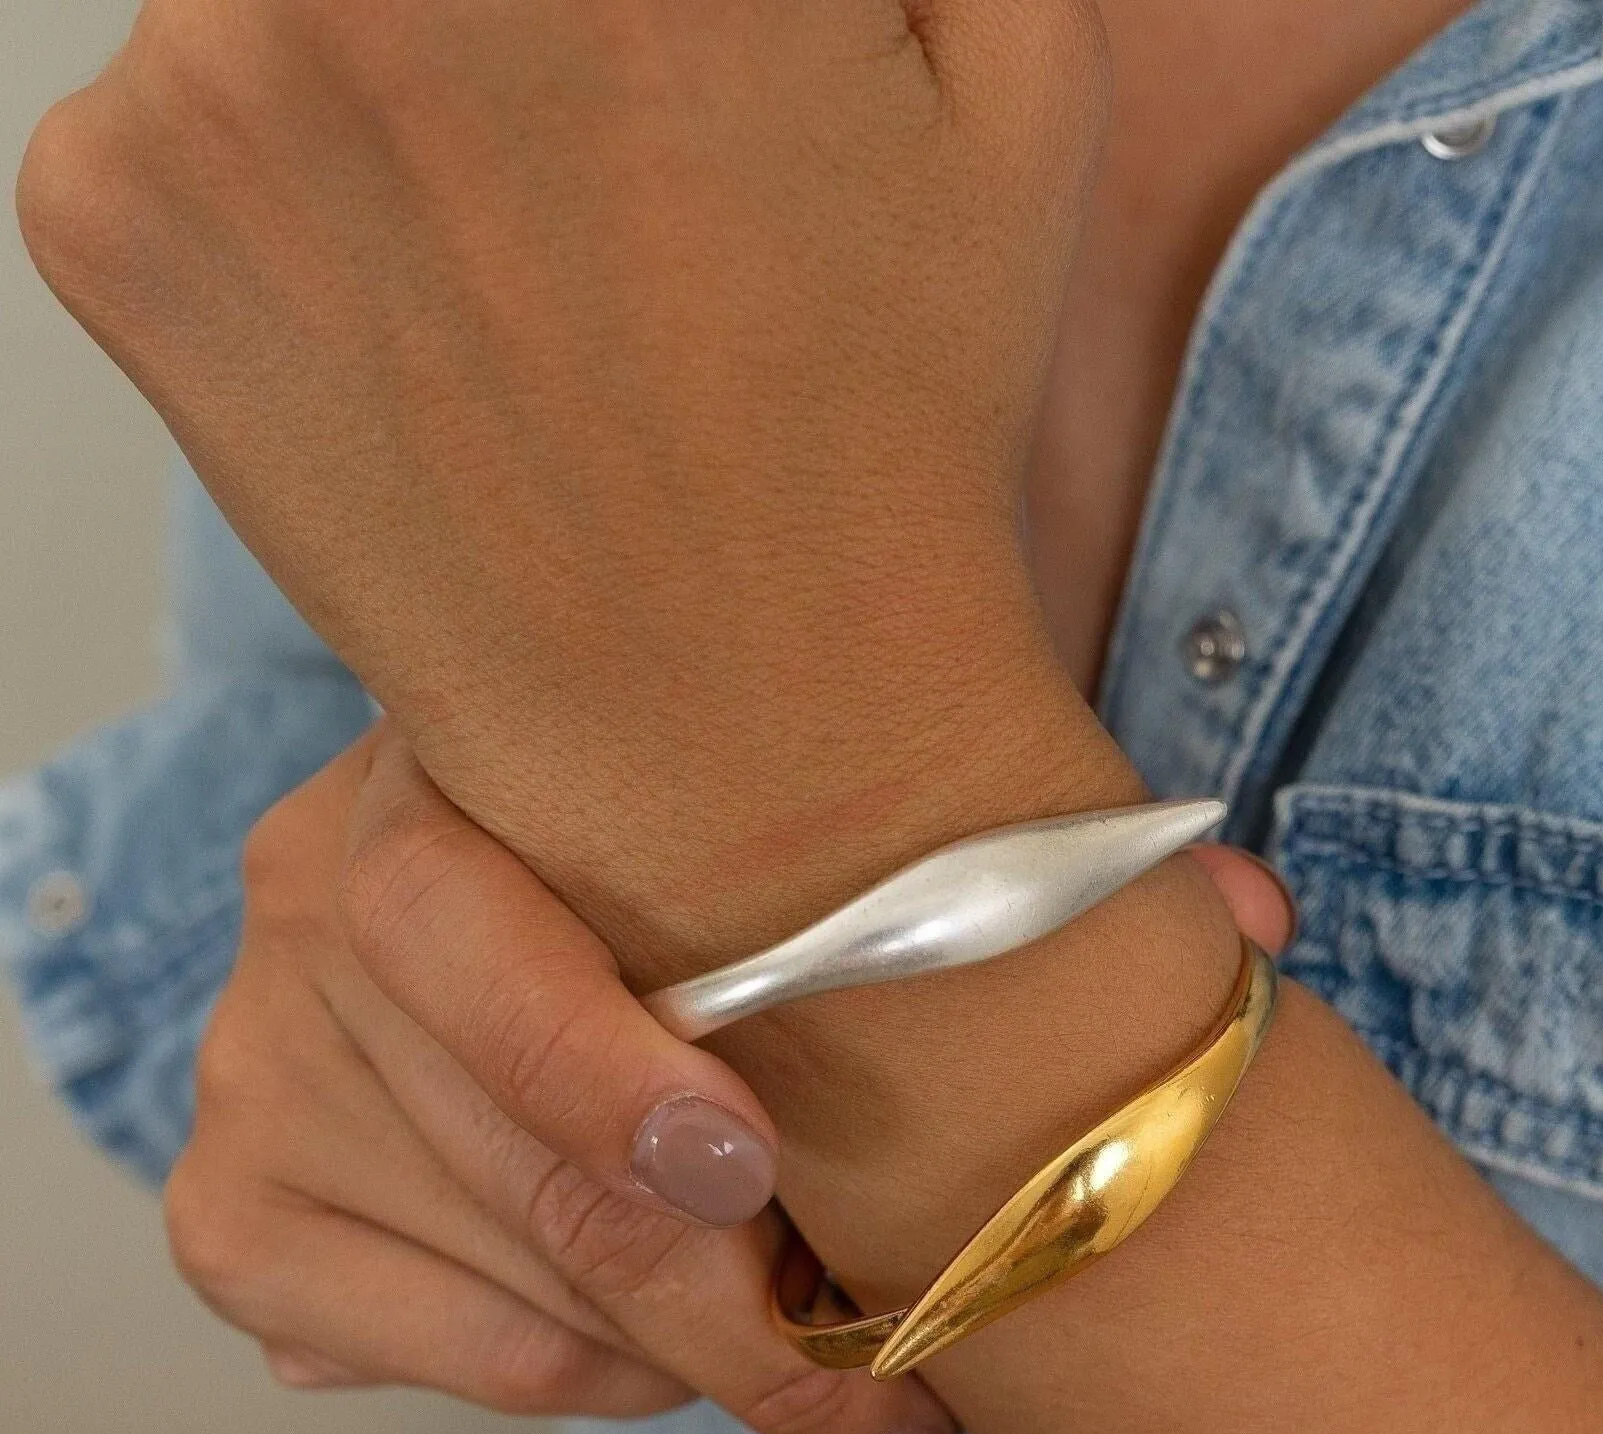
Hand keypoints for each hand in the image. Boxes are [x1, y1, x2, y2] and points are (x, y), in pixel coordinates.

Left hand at [18, 0, 1121, 977]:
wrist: (752, 722)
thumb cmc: (898, 417)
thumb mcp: (1021, 72)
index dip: (640, 6)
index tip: (653, 61)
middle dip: (501, 20)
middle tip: (597, 137)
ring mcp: (208, 63)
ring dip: (379, 57)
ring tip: (525, 242)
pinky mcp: (111, 215)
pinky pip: (170, 112)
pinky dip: (279, 187)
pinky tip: (429, 325)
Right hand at [168, 726, 964, 1433]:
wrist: (488, 872)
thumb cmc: (657, 867)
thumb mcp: (713, 839)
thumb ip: (783, 918)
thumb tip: (929, 1134)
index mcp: (428, 789)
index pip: (469, 944)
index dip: (611, 1082)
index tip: (750, 1171)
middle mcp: (307, 921)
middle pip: (548, 1183)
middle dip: (752, 1324)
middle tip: (898, 1407)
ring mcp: (254, 1078)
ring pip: (537, 1302)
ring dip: (703, 1355)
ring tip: (818, 1353)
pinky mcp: (234, 1223)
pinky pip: (472, 1360)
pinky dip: (604, 1380)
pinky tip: (668, 1347)